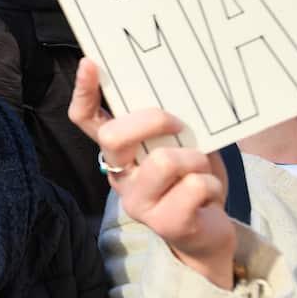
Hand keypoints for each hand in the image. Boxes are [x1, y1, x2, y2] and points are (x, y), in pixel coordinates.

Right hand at [68, 58, 235, 287]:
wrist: (208, 233)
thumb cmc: (191, 178)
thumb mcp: (177, 144)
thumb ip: (168, 124)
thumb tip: (178, 91)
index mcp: (118, 152)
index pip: (86, 119)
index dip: (83, 92)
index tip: (89, 64)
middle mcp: (119, 175)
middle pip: (115, 137)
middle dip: (153, 120)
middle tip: (178, 125)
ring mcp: (138, 202)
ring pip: (165, 161)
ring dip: (196, 159)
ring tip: (200, 170)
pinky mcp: (165, 223)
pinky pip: (195, 186)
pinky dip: (212, 184)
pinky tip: (208, 195)